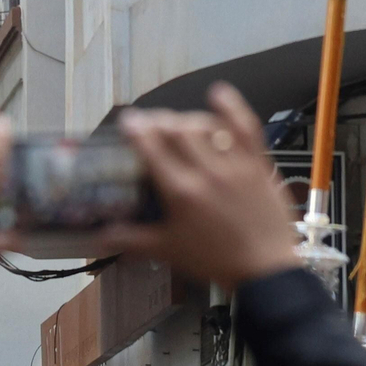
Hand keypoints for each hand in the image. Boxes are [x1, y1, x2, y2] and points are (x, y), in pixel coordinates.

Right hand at [102, 82, 299, 290]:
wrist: (264, 270)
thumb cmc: (217, 261)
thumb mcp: (167, 251)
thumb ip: (131, 240)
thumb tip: (101, 237)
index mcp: (181, 193)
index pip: (153, 149)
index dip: (136, 130)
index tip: (128, 122)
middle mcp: (207, 173)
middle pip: (177, 131)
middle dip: (159, 121)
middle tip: (149, 123)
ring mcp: (235, 166)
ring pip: (206, 126)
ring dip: (187, 118)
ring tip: (177, 121)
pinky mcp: (257, 165)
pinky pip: (246, 128)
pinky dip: (231, 108)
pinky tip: (218, 94)